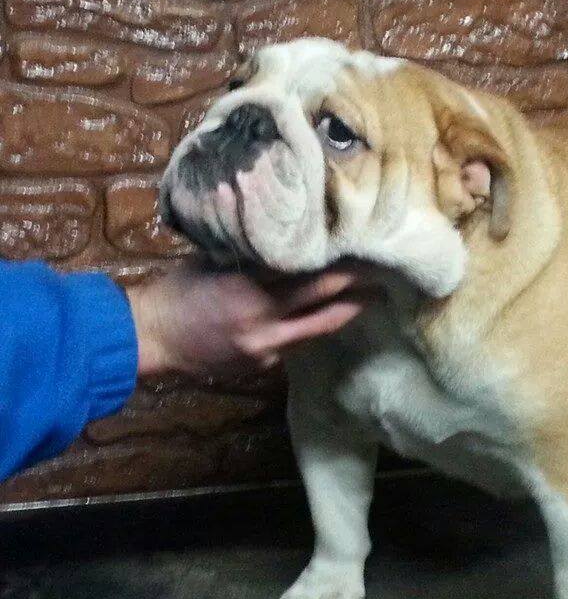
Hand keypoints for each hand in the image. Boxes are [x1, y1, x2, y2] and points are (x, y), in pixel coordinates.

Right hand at [126, 263, 370, 375]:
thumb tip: (282, 234)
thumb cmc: (178, 290)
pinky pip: (295, 344)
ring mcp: (266, 347)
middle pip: (324, 303)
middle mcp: (264, 321)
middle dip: (356, 289)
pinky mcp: (263, 364)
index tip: (363, 251)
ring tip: (368, 299)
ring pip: (317, 329)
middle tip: (384, 276)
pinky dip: (308, 328)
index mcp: (249, 289)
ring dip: (343, 313)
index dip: (340, 265)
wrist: (152, 338)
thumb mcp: (213, 261)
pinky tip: (321, 317)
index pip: (307, 274)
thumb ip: (250, 253)